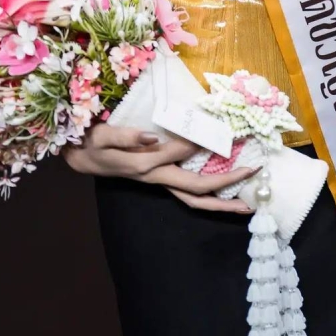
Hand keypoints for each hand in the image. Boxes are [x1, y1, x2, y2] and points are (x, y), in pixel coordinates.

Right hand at [62, 124, 257, 213]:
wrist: (82, 158)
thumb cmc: (91, 143)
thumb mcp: (102, 136)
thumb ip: (126, 136)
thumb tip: (153, 136)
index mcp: (144, 166)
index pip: (177, 156)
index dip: (198, 144)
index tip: (219, 131)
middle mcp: (157, 178)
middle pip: (196, 189)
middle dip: (226, 181)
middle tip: (253, 171)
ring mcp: (160, 182)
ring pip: (195, 199)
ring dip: (222, 202)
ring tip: (248, 204)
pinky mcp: (161, 179)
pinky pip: (190, 194)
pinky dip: (211, 197)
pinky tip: (225, 193)